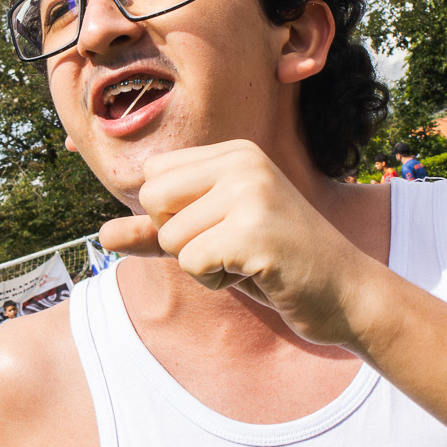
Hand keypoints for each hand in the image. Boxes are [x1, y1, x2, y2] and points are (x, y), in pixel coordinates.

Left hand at [100, 140, 378, 347]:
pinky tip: (256, 273)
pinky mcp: (255, 230)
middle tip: (231, 247)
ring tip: (249, 261)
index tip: (221, 228)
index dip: (173, 217)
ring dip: (203, 265)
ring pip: (171, 236)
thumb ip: (156, 234)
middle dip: (180, 239)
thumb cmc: (277, 264)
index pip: (153, 177)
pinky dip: (217, 281)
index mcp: (235, 152)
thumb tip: (100, 235)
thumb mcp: (212, 240)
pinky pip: (192, 262)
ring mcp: (251, 192)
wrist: (347, 293)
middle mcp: (243, 161)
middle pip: (153, 199)